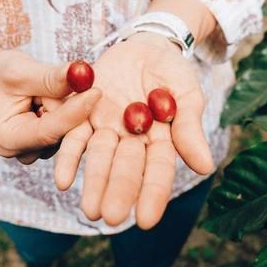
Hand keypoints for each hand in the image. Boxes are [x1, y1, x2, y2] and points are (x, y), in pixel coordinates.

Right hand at [0, 50, 101, 164]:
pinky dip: (70, 108)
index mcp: (8, 139)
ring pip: (70, 129)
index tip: (96, 92)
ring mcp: (40, 150)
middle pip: (63, 134)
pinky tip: (58, 97)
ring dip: (69, 104)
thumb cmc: (2, 73)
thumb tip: (81, 74)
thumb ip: (50, 77)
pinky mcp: (53, 144)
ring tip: (49, 90)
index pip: (48, 131)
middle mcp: (24, 152)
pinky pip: (72, 126)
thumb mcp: (21, 71)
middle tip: (79, 80)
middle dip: (73, 105)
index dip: (74, 112)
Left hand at [54, 33, 213, 228]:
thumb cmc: (173, 73)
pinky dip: (69, 155)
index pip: (158, 170)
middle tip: (109, 218)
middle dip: (118, 191)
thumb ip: (189, 127)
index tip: (146, 220)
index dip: (152, 194)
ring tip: (88, 209)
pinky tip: (62, 179)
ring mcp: (108, 128)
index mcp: (161, 140)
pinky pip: (75, 136)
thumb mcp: (186, 95)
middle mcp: (132, 140)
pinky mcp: (85, 112)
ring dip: (93, 182)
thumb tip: (205, 166)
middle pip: (126, 168)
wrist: (147, 45)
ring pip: (100, 157)